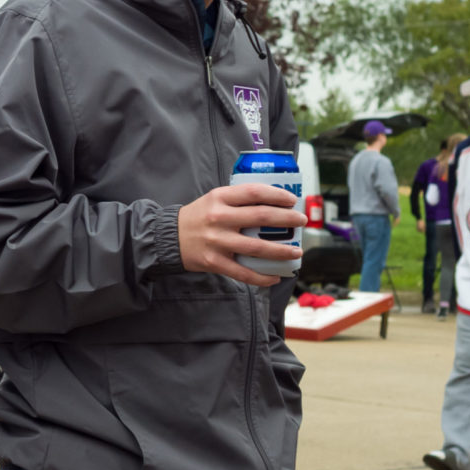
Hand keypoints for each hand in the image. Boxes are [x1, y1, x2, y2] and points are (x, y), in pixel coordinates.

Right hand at [176, 182, 301, 285]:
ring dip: (281, 251)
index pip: (254, 192)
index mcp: (220, 198)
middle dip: (287, 219)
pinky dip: (262, 277)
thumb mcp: (213, 199)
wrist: (168, 238)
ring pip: (257, 247)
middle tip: (301, 222)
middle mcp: (219, 218)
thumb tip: (274, 203)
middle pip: (261, 217)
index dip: (277, 195)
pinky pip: (243, 273)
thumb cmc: (198, 217)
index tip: (292, 200)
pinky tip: (276, 277)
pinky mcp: (214, 262)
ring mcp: (217, 241)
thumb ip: (238, 200)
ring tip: (297, 252)